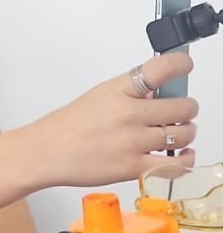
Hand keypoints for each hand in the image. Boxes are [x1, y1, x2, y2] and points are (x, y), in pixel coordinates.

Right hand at [30, 51, 197, 188]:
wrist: (44, 153)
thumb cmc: (67, 127)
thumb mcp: (99, 96)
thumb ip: (131, 93)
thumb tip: (159, 93)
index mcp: (119, 90)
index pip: (161, 68)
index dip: (181, 65)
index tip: (185, 67)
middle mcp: (129, 113)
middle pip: (183, 106)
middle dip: (187, 109)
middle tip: (182, 112)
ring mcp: (132, 141)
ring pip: (183, 135)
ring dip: (186, 133)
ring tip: (179, 134)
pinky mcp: (132, 167)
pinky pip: (174, 165)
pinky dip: (185, 161)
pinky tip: (183, 155)